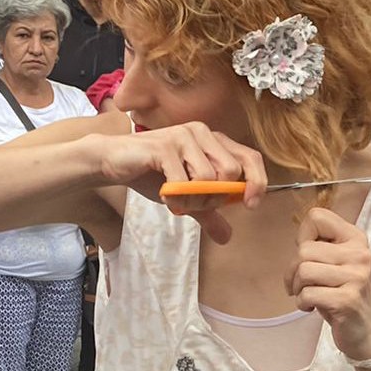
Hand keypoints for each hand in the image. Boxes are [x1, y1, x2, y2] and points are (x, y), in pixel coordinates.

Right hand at [92, 121, 267, 243]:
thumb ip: (207, 213)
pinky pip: (184, 182)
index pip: (250, 157)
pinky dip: (177, 199)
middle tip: (194, 204)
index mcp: (213, 140)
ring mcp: (183, 137)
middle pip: (232, 172)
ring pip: (210, 179)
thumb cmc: (151, 173)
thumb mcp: (185, 196)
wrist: (113, 162)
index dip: (257, 182)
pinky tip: (166, 197)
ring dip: (194, 201)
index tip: (250, 206)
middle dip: (216, 198)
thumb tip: (227, 237)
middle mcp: (202, 133)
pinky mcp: (164, 147)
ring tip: (177, 201)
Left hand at [288, 206, 370, 360]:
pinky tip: (312, 307)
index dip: (303, 237)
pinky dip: (302, 303)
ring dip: (297, 288)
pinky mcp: (347, 300)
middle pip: (304, 250)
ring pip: (303, 271)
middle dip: (292, 271)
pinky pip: (307, 294)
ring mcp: (356, 277)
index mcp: (355, 238)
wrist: (365, 332)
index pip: (316, 217)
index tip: (309, 257)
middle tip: (300, 285)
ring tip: (307, 295)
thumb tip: (298, 239)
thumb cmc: (342, 294)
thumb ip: (320, 246)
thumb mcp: (335, 263)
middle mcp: (359, 254)